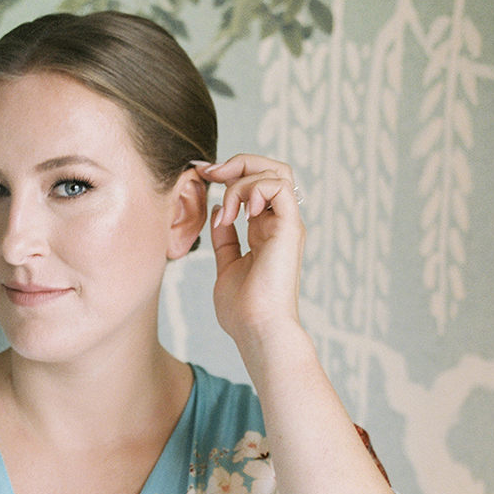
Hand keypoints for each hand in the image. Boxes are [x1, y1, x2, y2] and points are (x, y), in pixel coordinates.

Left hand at [193, 154, 305, 350]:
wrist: (257, 330)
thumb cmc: (243, 311)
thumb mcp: (226, 266)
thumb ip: (224, 238)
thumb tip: (218, 211)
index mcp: (266, 231)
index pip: (255, 185)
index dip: (230, 174)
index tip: (203, 175)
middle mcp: (279, 223)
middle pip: (270, 169)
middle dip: (238, 163)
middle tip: (210, 173)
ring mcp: (287, 224)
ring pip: (276, 171)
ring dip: (242, 179)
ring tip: (226, 209)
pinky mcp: (290, 228)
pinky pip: (278, 186)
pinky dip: (254, 188)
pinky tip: (238, 212)